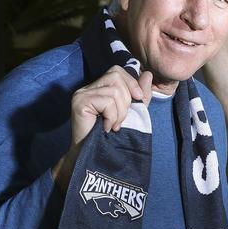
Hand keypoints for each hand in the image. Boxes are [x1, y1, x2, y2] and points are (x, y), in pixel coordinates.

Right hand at [52, 66, 151, 191]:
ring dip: (120, 112)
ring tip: (113, 125)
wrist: (95, 157)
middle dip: (126, 100)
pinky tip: (106, 128)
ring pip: (114, 90)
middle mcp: (88, 88)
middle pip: (116, 77)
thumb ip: (140, 93)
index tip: (138, 99)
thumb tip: (148, 74)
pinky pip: (107, 101)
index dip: (131, 82)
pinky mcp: (79, 102)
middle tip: (120, 119)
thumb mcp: (132, 112)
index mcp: (99, 87)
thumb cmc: (112, 136)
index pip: (117, 71)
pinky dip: (112, 116)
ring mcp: (81, 94)